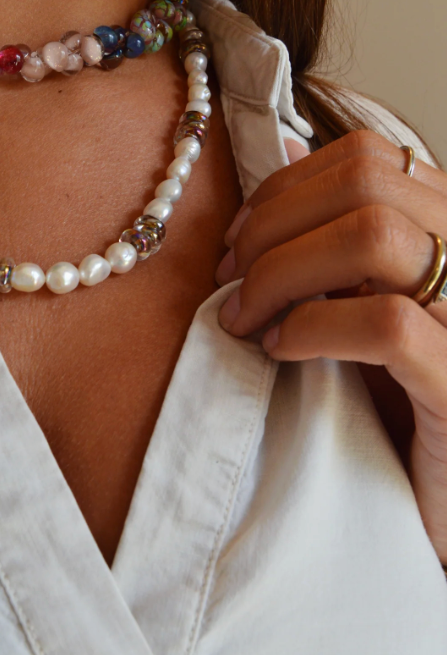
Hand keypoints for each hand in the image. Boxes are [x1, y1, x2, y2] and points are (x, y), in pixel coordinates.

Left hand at [216, 129, 446, 562]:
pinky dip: (311, 329)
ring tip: (247, 320)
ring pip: (375, 236)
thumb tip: (278, 161)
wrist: (444, 497)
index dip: (282, 189)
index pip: (366, 157)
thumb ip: (335, 238)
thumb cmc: (399, 401)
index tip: (236, 241)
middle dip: (271, 226)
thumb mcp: (366, 301)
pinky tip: (279, 352)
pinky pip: (386, 325)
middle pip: (363, 184)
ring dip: (282, 272)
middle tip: (230, 282)